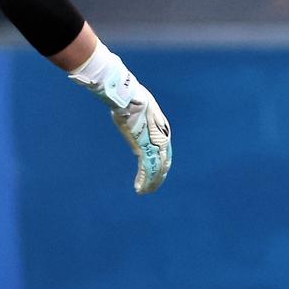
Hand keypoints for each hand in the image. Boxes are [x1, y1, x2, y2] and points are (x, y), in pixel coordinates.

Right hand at [74, 50, 171, 194]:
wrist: (129, 96)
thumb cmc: (129, 98)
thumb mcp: (134, 109)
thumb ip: (133, 116)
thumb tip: (124, 115)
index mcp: (161, 131)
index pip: (164, 152)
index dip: (161, 164)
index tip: (156, 173)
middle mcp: (161, 139)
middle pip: (163, 163)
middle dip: (158, 177)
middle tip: (151, 188)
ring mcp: (153, 144)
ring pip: (156, 169)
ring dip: (151, 182)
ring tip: (145, 192)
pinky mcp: (144, 148)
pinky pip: (147, 169)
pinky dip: (144, 180)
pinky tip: (139, 189)